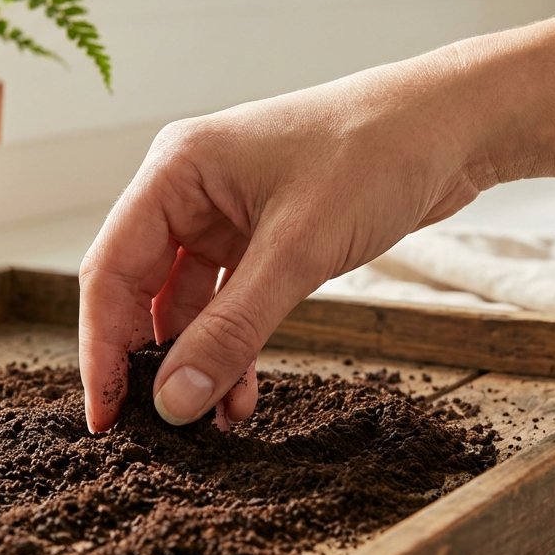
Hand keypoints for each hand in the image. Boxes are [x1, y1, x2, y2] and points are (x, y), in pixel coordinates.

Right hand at [77, 48, 499, 430]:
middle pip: (142, 288)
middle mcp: (190, 189)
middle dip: (151, 360)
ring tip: (213, 421)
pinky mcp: (263, 234)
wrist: (452, 126)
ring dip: (199, 360)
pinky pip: (230, 301)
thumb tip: (174, 402)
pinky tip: (242, 393)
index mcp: (176, 169)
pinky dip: (234, 345)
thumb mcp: (299, 250)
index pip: (112, 268)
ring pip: (188, 303)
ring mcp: (226, 212)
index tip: (105, 417)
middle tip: (157, 428)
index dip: (102, 347)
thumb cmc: (374, 153)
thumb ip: (233, 329)